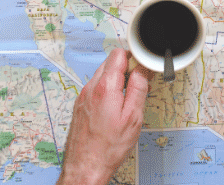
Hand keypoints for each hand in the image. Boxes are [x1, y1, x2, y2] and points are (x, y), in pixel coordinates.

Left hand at [57, 48, 151, 184]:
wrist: (84, 169)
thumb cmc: (108, 148)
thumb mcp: (133, 117)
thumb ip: (139, 88)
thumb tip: (143, 69)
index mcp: (104, 88)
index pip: (119, 54)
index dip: (134, 58)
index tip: (144, 69)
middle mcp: (90, 89)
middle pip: (110, 63)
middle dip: (127, 69)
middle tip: (139, 85)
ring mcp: (82, 97)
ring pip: (103, 76)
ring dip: (117, 81)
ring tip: (127, 100)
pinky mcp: (80, 106)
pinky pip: (96, 88)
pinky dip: (108, 91)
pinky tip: (115, 108)